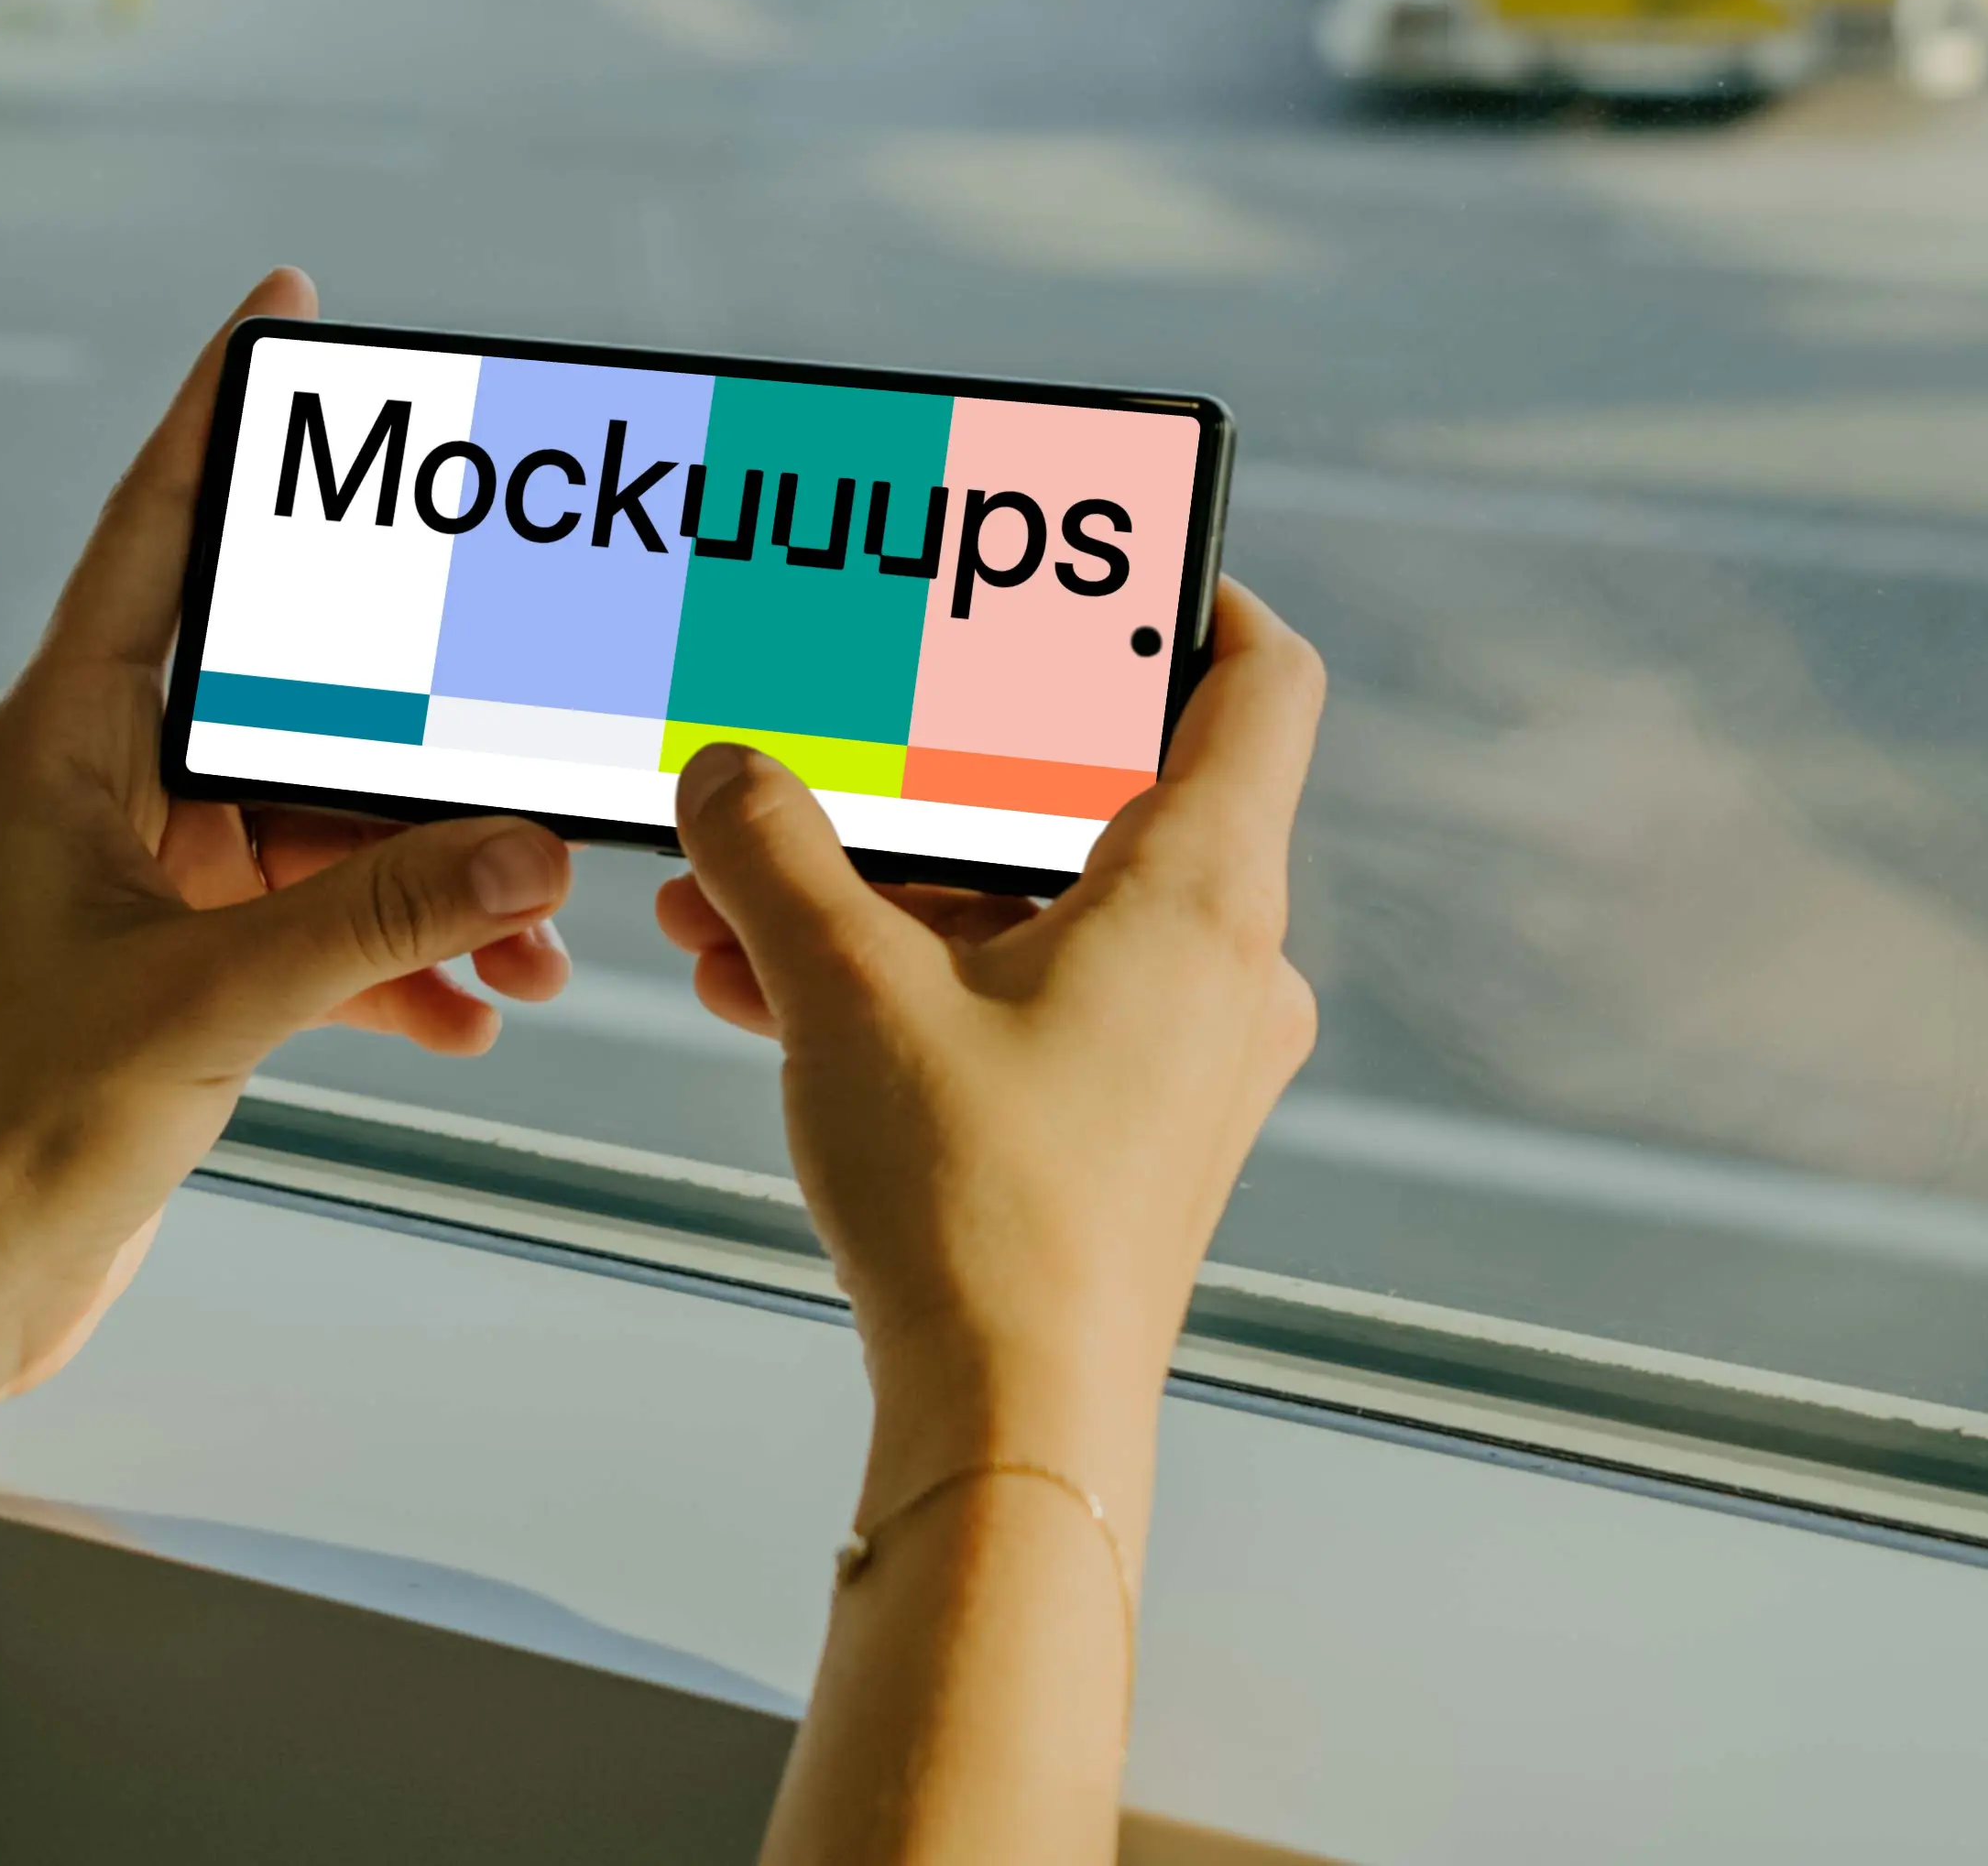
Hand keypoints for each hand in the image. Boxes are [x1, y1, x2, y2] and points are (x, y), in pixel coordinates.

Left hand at [0, 267, 576, 1419]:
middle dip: (418, 721)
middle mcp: (90, 786)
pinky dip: (394, 962)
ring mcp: (134, 879)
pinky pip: (311, 927)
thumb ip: (383, 918)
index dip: (215, 409)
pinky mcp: (169, 972)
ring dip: (428, 875)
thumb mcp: (212, 1002)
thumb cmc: (9, 1129)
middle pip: (282, 687)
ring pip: (317, 825)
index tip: (280, 310)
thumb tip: (530, 854)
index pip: (149, 529)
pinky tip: (474, 1014)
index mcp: (54, 741)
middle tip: (520, 670)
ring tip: (539, 933)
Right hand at [657, 579, 1321, 1495]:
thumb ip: (774, 852)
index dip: (1194, 593)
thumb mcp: (845, 990)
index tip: (1102, 560)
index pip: (1261, 678)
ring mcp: (1184, 1051)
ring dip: (886, 885)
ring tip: (733, 888)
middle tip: (835, 731)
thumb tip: (726, 772)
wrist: (1013, 1426)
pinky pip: (1022, 997)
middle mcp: (1226, 961)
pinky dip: (910, 973)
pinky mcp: (1132, 1125)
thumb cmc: (976, 1209)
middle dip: (933, 771)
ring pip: (1036, 907)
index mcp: (1206, 891)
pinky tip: (756, 980)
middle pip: (1104, 790)